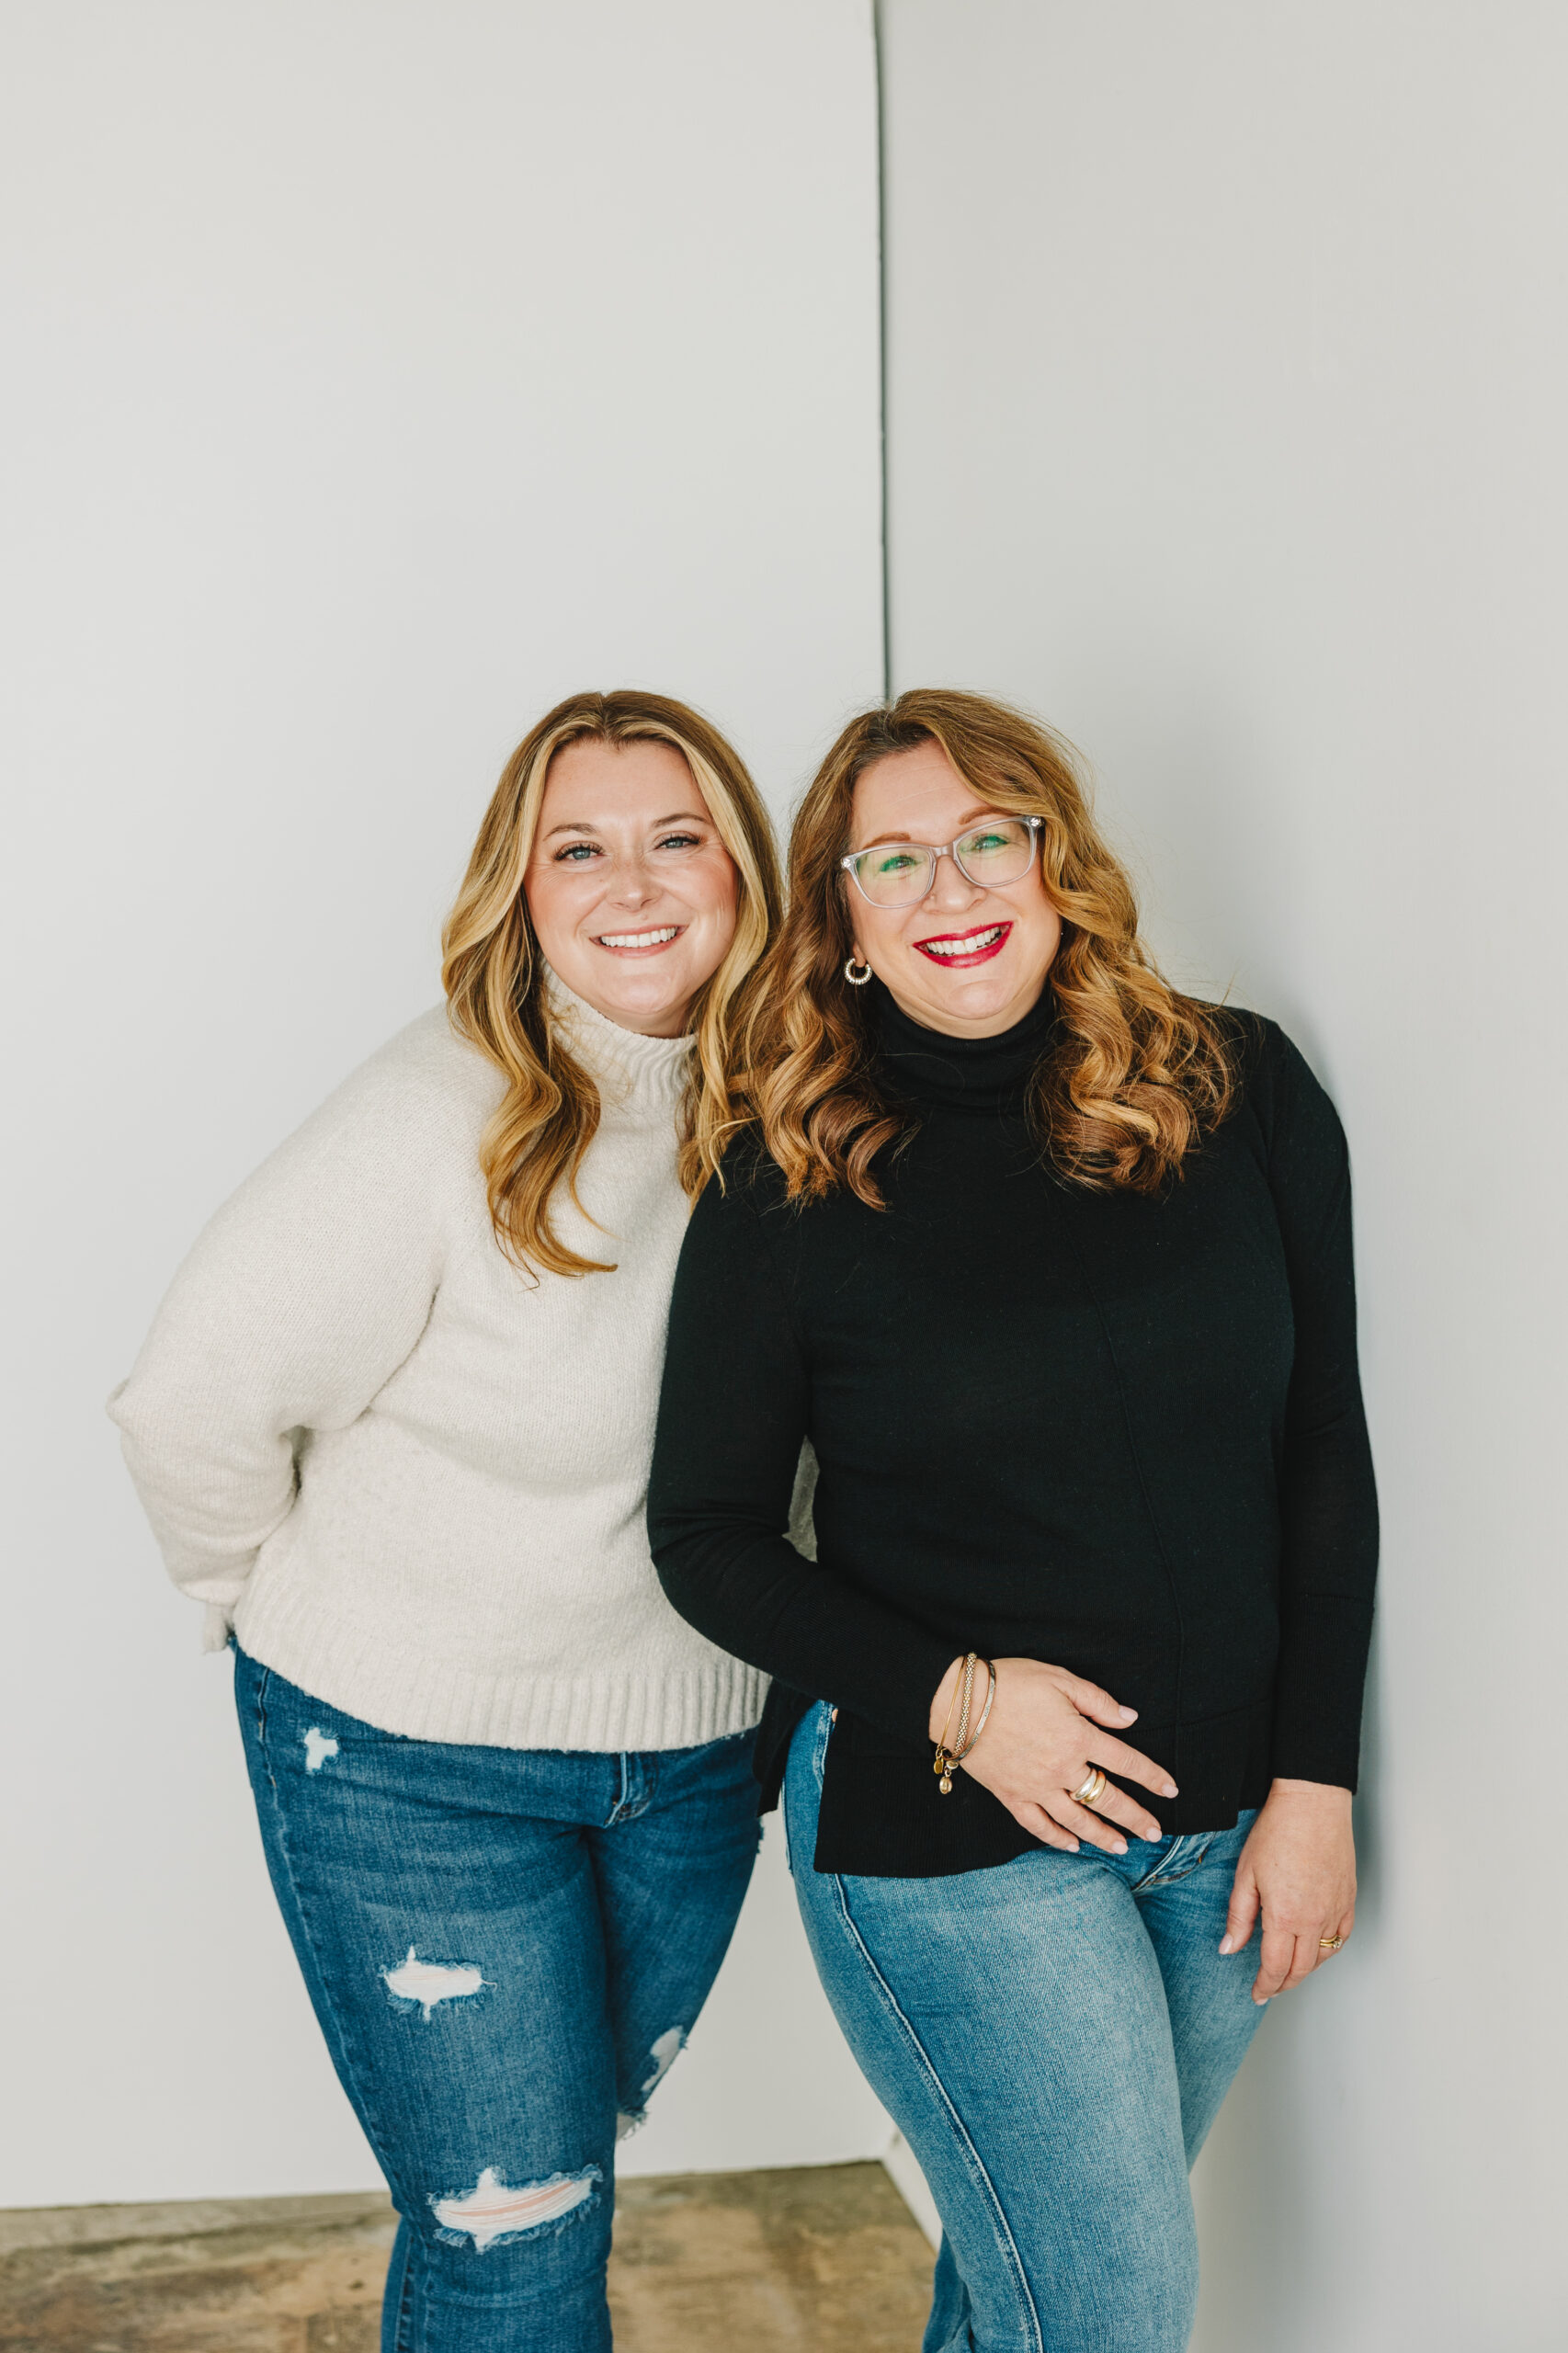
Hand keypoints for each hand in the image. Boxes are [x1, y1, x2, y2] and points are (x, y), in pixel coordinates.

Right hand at [928, 1655, 1175, 1854]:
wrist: (958, 1702)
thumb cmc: (1010, 1683)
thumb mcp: (1059, 1679)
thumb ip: (1097, 1701)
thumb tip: (1129, 1719)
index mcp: (1079, 1737)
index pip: (1126, 1762)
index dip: (1152, 1776)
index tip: (1171, 1790)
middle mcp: (1062, 1768)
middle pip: (1107, 1798)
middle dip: (1135, 1817)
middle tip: (1155, 1833)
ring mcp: (1036, 1787)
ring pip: (1077, 1819)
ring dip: (1103, 1835)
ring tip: (1121, 1847)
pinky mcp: (1011, 1796)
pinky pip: (1038, 1825)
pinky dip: (1057, 1838)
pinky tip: (1072, 1845)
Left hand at [1221, 1779, 1355, 2002]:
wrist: (1312, 1803)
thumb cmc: (1277, 1832)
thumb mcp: (1246, 1874)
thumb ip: (1238, 1917)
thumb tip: (1229, 1949)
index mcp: (1286, 1917)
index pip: (1276, 1967)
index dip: (1265, 1985)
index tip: (1257, 1994)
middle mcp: (1316, 1920)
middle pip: (1302, 1969)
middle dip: (1284, 1984)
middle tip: (1270, 1989)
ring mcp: (1336, 1910)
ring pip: (1324, 1956)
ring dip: (1305, 1969)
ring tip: (1288, 1971)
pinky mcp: (1349, 1898)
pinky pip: (1342, 1937)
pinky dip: (1329, 1950)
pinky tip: (1317, 1949)